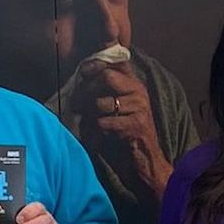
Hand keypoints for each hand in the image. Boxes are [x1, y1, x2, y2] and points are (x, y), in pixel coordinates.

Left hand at [77, 61, 170, 203]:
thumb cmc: (124, 136)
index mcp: (133, 85)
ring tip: (93, 125)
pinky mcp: (137, 124)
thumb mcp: (113, 110)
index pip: (117, 61)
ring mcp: (140, 107)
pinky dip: (99, 131)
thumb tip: (79, 80)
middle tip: (78, 105)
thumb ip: (101, 93)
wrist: (145, 162)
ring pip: (102, 102)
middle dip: (87, 91)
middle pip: (107, 77)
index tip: (83, 72)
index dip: (96, 63)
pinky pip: (105, 122)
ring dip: (92, 116)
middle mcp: (139, 91)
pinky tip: (105, 137)